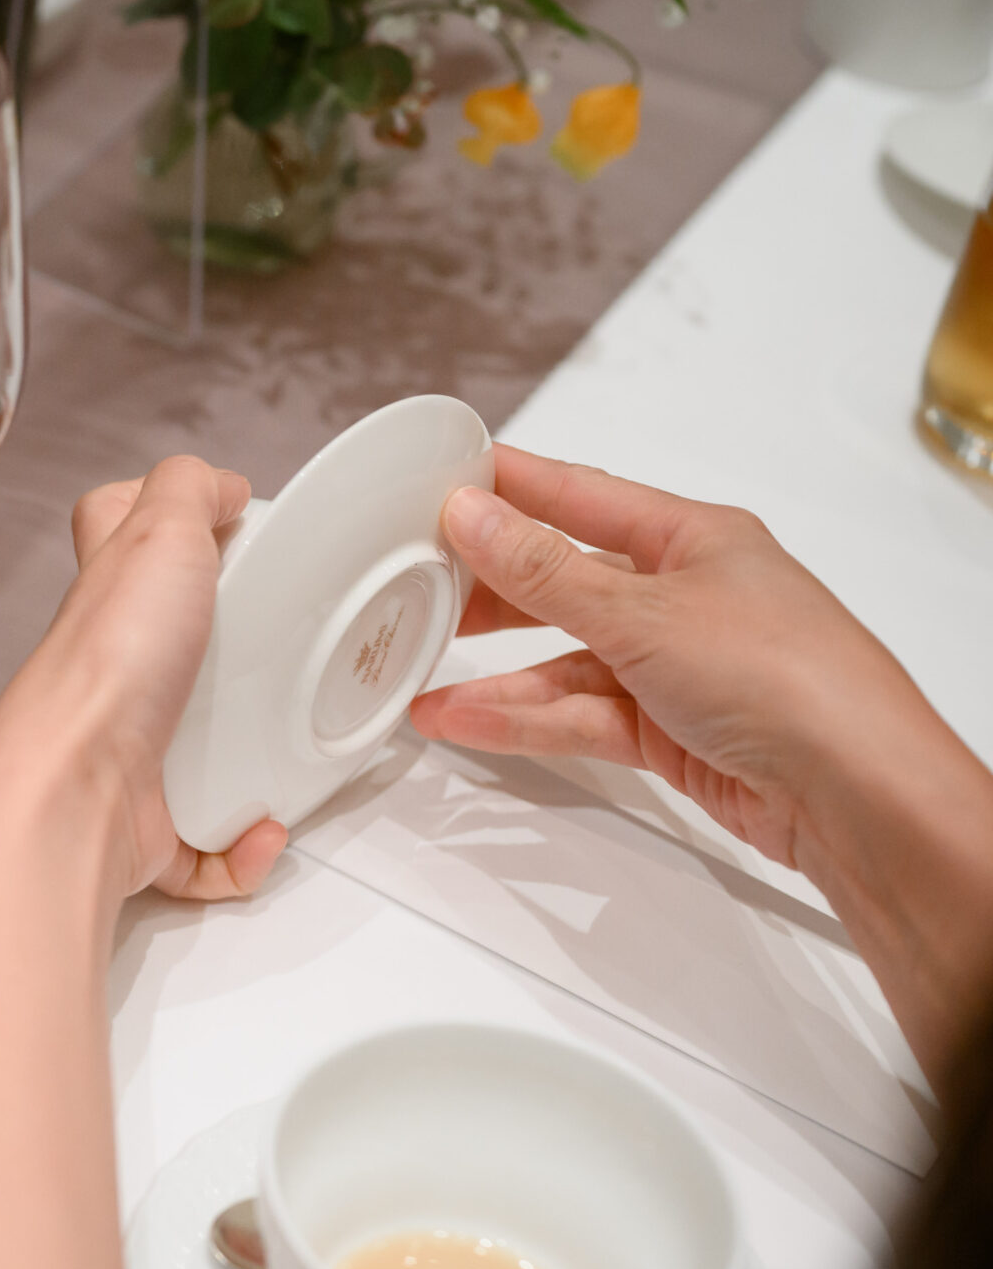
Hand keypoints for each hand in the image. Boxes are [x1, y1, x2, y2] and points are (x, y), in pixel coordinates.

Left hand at [0, 455, 288, 903]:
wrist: (75, 788)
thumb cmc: (111, 664)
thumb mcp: (156, 531)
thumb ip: (184, 490)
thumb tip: (219, 485)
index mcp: (111, 598)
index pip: (120, 532)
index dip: (166, 518)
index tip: (236, 526)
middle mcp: (113, 673)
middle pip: (176, 646)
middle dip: (241, 654)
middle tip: (292, 648)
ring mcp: (127, 752)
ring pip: (199, 748)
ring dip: (255, 757)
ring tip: (291, 748)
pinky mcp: (146, 826)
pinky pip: (209, 843)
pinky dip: (242, 848)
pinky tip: (260, 830)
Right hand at [407, 445, 939, 870]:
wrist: (852, 790)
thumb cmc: (786, 677)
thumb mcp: (643, 611)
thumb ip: (545, 571)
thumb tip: (473, 515)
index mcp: (694, 538)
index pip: (581, 496)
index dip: (510, 486)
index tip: (443, 478)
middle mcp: (686, 596)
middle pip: (566, 581)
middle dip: (491, 587)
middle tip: (415, 582)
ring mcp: (677, 667)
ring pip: (564, 660)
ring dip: (495, 672)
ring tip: (417, 672)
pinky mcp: (669, 732)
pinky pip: (576, 717)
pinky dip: (521, 720)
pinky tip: (464, 720)